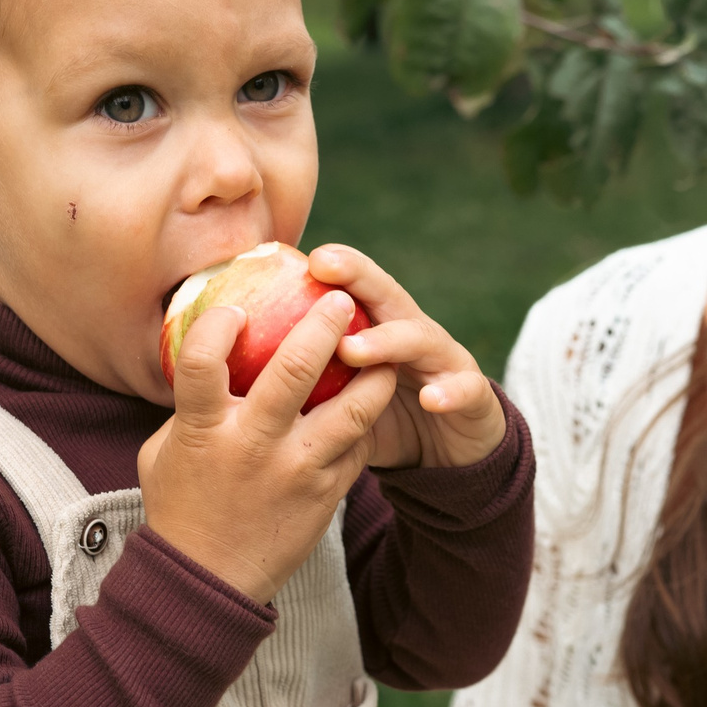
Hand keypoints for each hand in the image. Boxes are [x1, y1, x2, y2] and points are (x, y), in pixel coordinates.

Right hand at [138, 292, 397, 602]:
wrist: (209, 582)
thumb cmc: (181, 507)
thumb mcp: (164, 451)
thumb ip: (189, 406)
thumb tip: (208, 355)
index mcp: (204, 430)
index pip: (202, 360)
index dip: (218, 325)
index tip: (236, 310)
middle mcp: (253, 445)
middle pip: (294, 369)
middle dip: (324, 324)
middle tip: (342, 299)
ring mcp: (296, 470)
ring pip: (350, 409)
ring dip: (371, 373)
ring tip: (383, 349)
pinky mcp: (327, 493)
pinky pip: (359, 445)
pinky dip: (366, 419)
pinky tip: (369, 401)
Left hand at [307, 243, 504, 470]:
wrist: (453, 453)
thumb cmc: (384, 420)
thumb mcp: (342, 397)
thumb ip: (304, 377)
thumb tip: (233, 367)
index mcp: (378, 328)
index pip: (352, 288)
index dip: (331, 268)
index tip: (297, 254)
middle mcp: (412, 333)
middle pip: (386, 295)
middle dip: (358, 276)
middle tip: (324, 266)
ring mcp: (445, 361)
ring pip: (420, 338)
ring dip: (388, 340)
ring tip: (354, 349)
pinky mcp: (473, 397)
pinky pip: (464, 391)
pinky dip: (450, 392)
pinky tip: (432, 399)